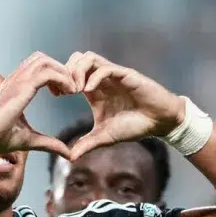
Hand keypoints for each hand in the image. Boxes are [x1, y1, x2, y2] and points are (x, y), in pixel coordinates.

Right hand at [0, 53, 76, 159]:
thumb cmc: (0, 139)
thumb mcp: (31, 140)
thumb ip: (50, 144)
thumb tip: (68, 154)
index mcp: (16, 87)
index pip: (37, 67)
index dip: (54, 75)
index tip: (63, 93)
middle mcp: (16, 80)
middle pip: (42, 58)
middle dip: (61, 70)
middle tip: (71, 89)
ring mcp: (17, 81)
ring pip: (45, 61)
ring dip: (63, 72)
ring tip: (72, 90)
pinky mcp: (21, 87)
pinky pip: (47, 73)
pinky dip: (62, 79)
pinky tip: (68, 93)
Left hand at [60, 52, 186, 159]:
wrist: (159, 123)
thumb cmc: (134, 126)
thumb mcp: (105, 136)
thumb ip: (87, 144)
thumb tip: (71, 158)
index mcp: (94, 89)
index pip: (71, 72)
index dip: (60, 79)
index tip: (56, 94)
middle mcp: (101, 78)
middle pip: (76, 59)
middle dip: (66, 72)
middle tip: (64, 91)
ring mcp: (114, 75)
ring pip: (89, 57)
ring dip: (78, 71)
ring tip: (75, 90)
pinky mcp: (126, 75)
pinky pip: (106, 68)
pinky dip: (94, 77)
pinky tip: (89, 91)